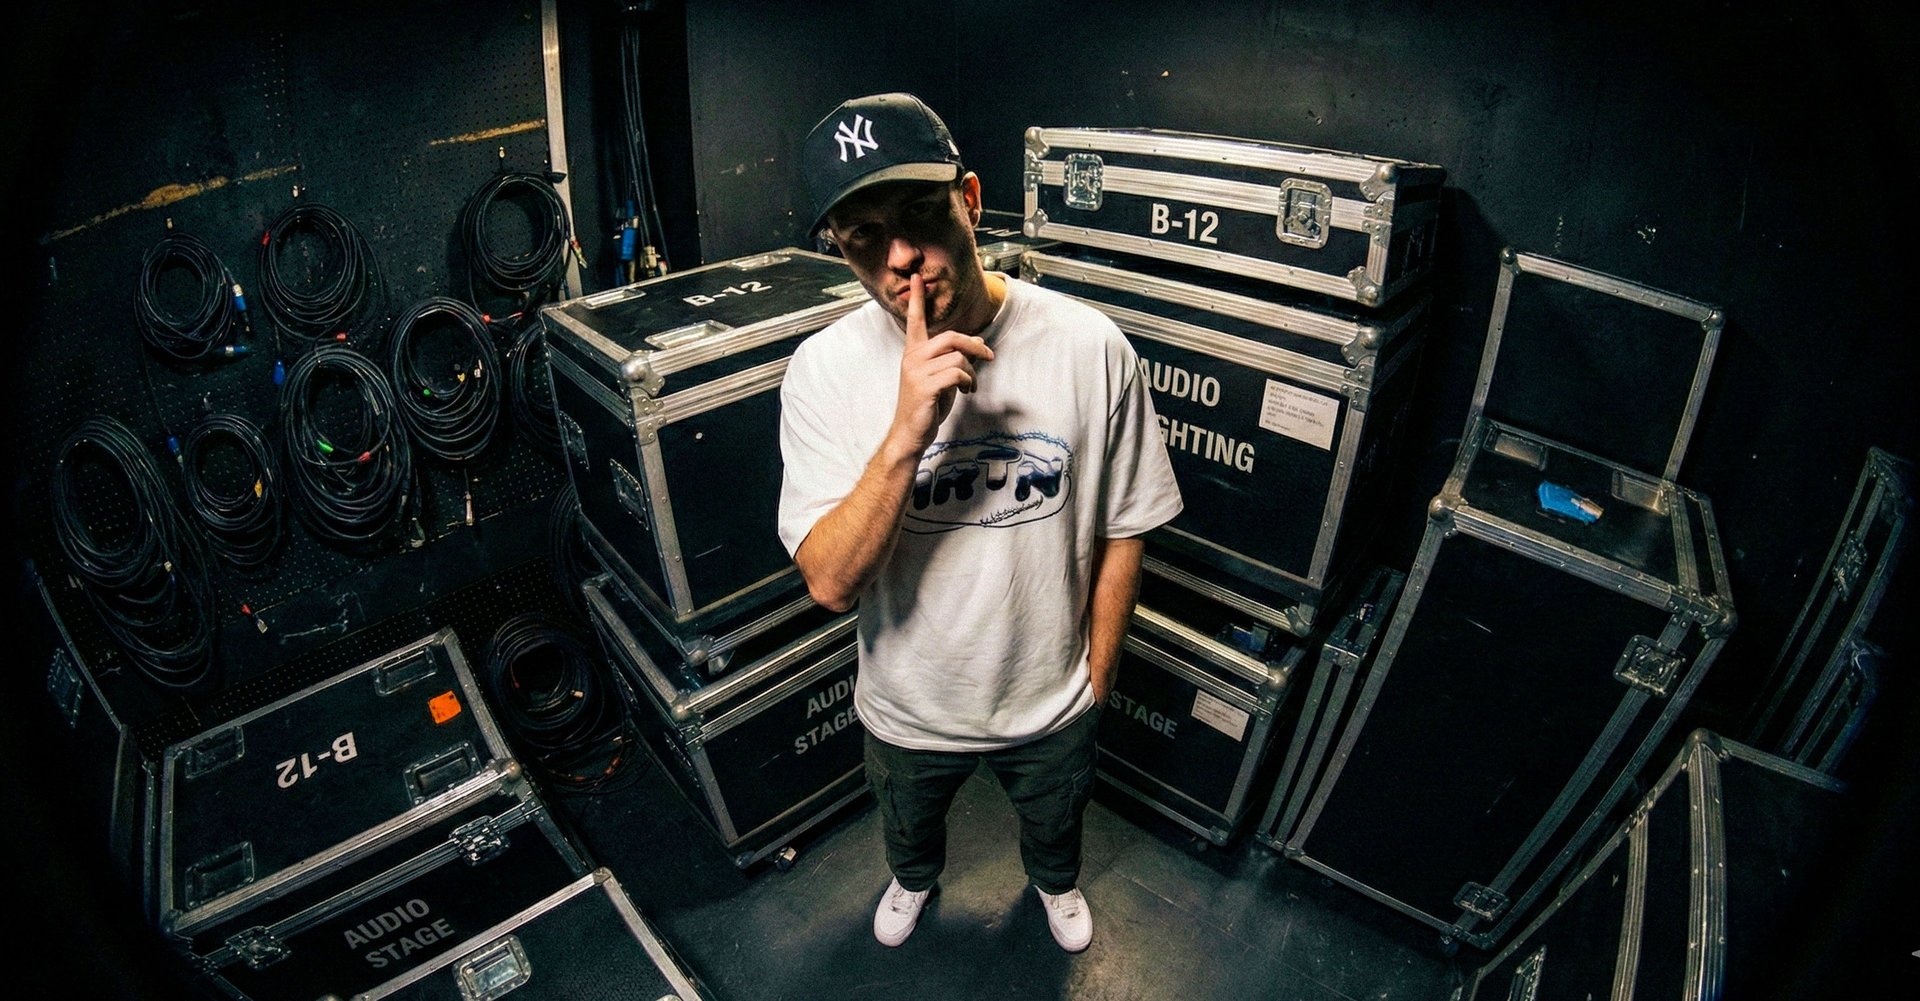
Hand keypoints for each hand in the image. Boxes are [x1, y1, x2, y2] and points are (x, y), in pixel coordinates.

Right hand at [890, 274, 992, 456]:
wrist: (910, 433)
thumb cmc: (925, 406)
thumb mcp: (941, 378)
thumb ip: (954, 359)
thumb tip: (978, 343)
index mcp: (913, 352)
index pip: (914, 321)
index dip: (917, 299)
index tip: (917, 278)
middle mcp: (912, 358)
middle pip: (951, 337)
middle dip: (975, 345)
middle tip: (989, 355)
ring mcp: (917, 371)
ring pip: (958, 357)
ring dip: (972, 372)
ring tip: (970, 386)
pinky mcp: (924, 386)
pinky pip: (957, 374)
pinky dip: (968, 382)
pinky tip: (965, 392)